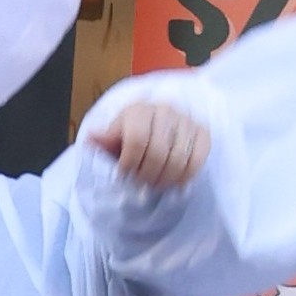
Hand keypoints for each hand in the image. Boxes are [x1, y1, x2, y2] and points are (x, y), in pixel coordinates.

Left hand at [85, 89, 208, 193]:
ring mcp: (186, 120)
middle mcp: (165, 110)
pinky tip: (174, 182)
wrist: (155, 126)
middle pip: (158, 153)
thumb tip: (93, 137)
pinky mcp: (202, 132)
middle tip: (141, 186)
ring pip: (179, 159)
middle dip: (147, 176)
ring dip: (165, 180)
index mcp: (139, 110)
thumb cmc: (130, 135)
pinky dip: (186, 176)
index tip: (124, 175)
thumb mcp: (113, 137)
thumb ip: (104, 140)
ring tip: (155, 185)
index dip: (130, 164)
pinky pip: (198, 159)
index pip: (137, 140)